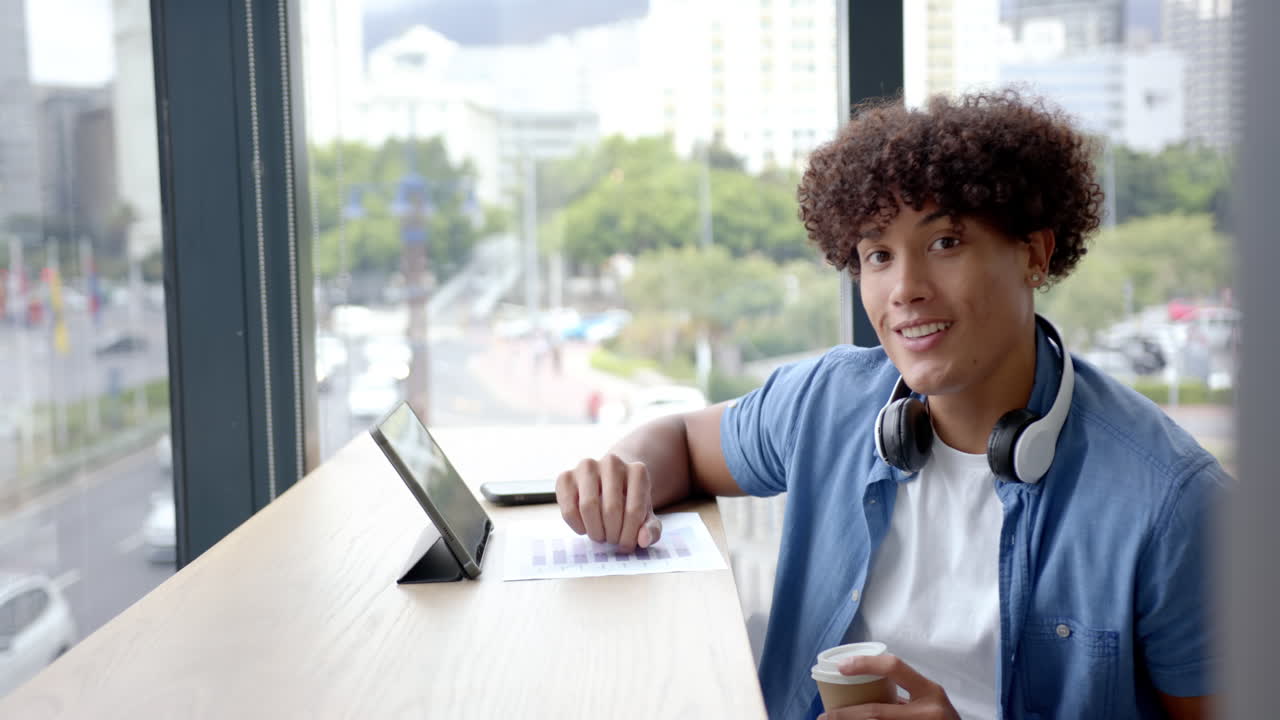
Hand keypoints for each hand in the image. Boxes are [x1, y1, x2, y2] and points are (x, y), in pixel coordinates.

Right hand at [556, 454, 662, 552]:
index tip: (626, 545)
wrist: (608, 484)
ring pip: (587, 506)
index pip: (634, 511)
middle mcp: (612, 462)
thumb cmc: (629, 503)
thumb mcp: (646, 516)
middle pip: (610, 510)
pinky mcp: (566, 476)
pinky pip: (568, 509)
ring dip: (595, 531)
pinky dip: (578, 526)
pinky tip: (585, 528)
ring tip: (600, 536)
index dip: (630, 536)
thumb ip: (651, 530)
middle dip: (612, 535)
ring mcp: (587, 466)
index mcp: (638, 471)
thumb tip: (643, 540)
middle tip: (612, 541)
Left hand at [819, 654, 961, 719]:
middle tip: (824, 715)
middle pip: (876, 712)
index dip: (865, 664)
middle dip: (844, 714)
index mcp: (931, 691)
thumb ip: (905, 696)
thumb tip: (864, 690)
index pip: (894, 667)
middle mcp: (928, 712)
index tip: (841, 667)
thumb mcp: (931, 702)